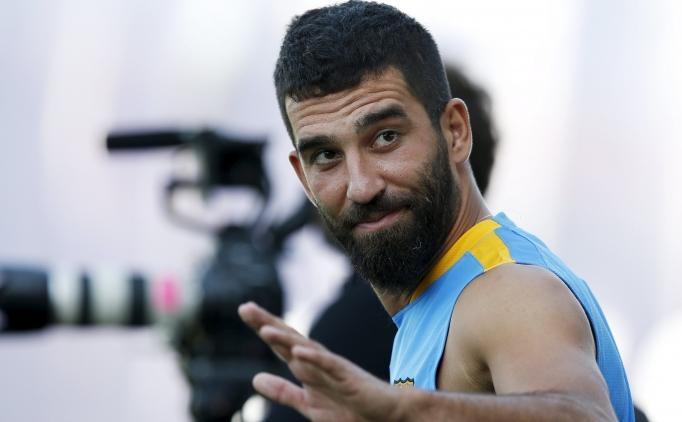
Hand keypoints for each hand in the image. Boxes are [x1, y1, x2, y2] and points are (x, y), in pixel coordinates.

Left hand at [238, 301, 402, 421]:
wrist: (388, 415)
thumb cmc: (351, 409)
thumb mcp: (308, 404)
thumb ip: (283, 392)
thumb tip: (255, 379)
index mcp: (308, 368)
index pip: (282, 344)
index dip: (264, 327)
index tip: (245, 310)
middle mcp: (319, 362)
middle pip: (290, 338)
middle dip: (268, 323)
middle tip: (245, 308)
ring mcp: (334, 368)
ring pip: (306, 349)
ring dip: (286, 339)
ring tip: (264, 329)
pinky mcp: (349, 378)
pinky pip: (329, 366)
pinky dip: (314, 358)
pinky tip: (297, 352)